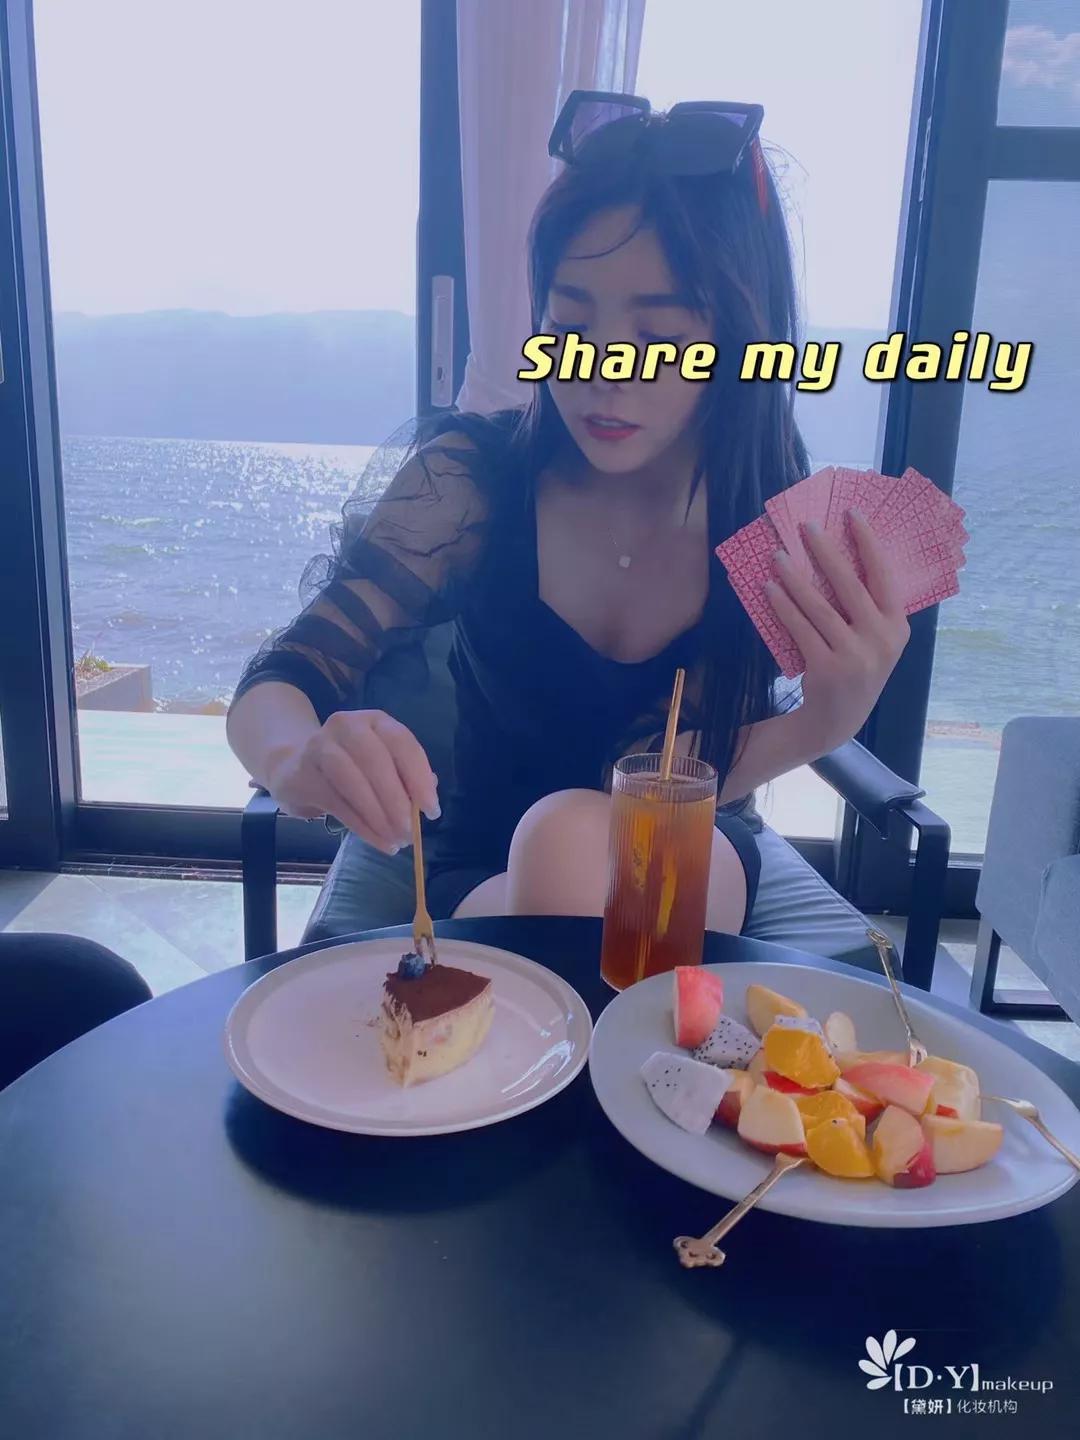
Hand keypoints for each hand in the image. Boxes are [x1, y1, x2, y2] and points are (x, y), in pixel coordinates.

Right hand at [266, 710, 439, 854]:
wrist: (293, 765)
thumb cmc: (350, 766)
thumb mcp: (381, 765)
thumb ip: (405, 778)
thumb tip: (427, 799)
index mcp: (375, 721)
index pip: (402, 743)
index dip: (419, 777)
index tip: (432, 810)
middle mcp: (347, 726)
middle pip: (376, 761)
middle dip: (397, 800)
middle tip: (410, 832)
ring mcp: (320, 746)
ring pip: (353, 781)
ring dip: (378, 816)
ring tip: (396, 840)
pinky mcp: (302, 774)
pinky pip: (337, 804)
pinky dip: (362, 827)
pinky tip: (379, 842)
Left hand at [764, 509, 909, 751]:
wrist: (836, 720)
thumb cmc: (854, 667)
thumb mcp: (874, 640)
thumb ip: (867, 607)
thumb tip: (838, 555)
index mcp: (897, 626)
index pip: (884, 575)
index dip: (868, 542)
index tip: (852, 513)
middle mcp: (881, 639)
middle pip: (849, 584)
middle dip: (825, 551)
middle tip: (805, 527)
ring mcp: (855, 655)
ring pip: (819, 606)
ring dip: (795, 577)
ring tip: (777, 556)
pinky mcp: (827, 668)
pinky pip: (800, 628)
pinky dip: (783, 605)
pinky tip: (769, 588)